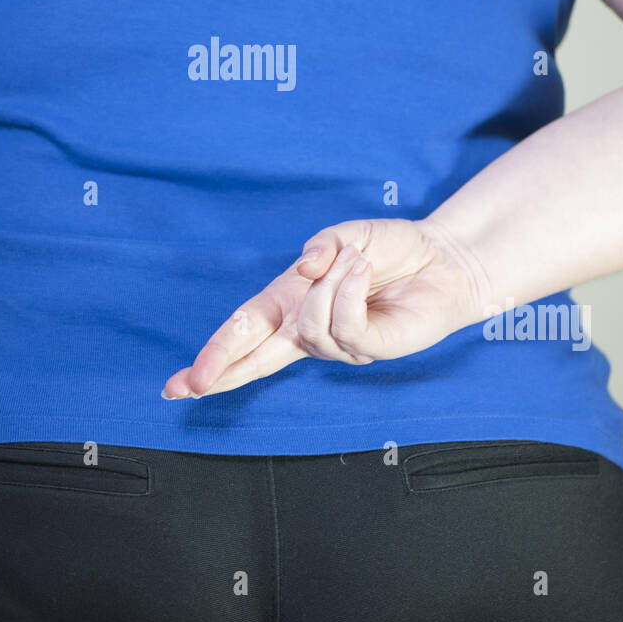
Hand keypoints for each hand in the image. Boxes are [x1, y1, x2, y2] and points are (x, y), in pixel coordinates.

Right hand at [161, 216, 489, 398]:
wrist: (442, 259)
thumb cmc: (390, 249)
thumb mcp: (347, 234)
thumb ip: (321, 246)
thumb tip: (303, 270)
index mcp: (291, 305)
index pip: (245, 332)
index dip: (215, 357)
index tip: (180, 384)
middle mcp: (309, 330)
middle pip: (256, 358)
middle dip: (221, 370)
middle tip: (186, 387)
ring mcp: (340, 344)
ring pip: (310, 327)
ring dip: (330, 286)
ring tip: (355, 261)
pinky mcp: (371, 348)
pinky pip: (344, 327)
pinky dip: (348, 292)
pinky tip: (361, 271)